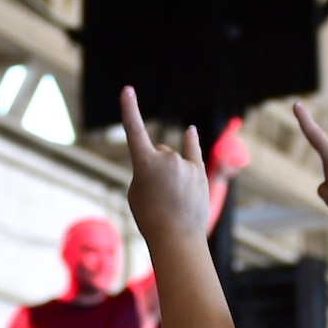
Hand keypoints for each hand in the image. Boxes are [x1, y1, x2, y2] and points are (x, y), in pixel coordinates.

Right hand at [121, 87, 208, 246]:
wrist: (177, 238)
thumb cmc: (150, 218)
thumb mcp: (136, 193)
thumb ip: (145, 172)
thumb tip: (160, 165)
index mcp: (144, 163)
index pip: (134, 130)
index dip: (129, 109)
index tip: (127, 89)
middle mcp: (167, 158)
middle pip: (157, 152)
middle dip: (155, 166)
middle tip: (156, 195)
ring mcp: (185, 164)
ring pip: (173, 159)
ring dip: (170, 173)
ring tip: (171, 199)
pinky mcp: (199, 172)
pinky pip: (193, 152)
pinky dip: (191, 143)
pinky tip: (189, 130)